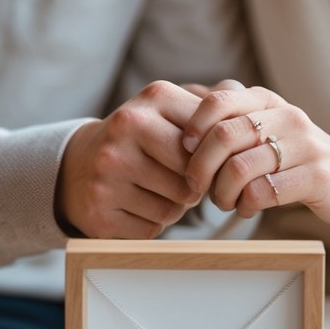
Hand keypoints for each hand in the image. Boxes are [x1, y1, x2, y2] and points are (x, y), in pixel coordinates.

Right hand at [57, 81, 204, 238]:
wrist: (79, 165)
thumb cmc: (140, 139)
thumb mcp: (171, 111)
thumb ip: (211, 113)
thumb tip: (251, 121)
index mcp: (153, 98)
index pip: (207, 143)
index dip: (211, 161)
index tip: (202, 162)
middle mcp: (124, 130)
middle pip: (191, 178)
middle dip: (194, 186)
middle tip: (181, 180)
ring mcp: (106, 171)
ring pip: (173, 209)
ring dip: (175, 207)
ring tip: (157, 191)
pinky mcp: (98, 210)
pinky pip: (151, 229)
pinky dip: (152, 224)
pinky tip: (137, 206)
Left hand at [183, 87, 329, 225]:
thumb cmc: (301, 160)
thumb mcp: (269, 131)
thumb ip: (233, 125)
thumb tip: (179, 132)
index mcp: (269, 101)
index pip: (217, 101)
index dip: (193, 128)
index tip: (186, 154)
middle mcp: (287, 116)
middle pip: (223, 136)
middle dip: (200, 168)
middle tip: (197, 187)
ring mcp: (305, 146)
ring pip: (239, 167)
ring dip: (221, 192)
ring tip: (225, 201)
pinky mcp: (318, 176)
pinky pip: (264, 192)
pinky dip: (246, 205)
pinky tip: (249, 208)